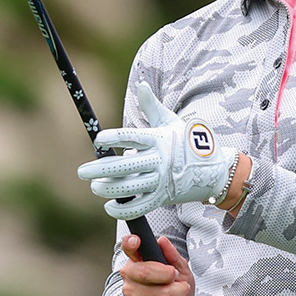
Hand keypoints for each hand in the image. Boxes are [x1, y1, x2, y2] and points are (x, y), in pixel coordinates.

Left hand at [78, 84, 240, 220]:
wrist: (213, 170)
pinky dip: (123, 210)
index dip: (113, 138)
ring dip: (108, 189)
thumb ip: (152, 106)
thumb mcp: (171, 122)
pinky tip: (109, 206)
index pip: (131, 137)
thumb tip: (141, 85)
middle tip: (82, 171)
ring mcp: (160, 181)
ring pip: (129, 187)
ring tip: (95, 186)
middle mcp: (158, 160)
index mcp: (157, 139)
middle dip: (100, 169)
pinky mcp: (162, 198)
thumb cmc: (187, 142)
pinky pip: (139, 207)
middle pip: (125, 166)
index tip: (99, 140)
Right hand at [121, 234, 193, 295]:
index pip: (128, 248)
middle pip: (145, 272)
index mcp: (137, 259)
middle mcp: (129, 275)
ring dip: (180, 293)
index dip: (130, 243)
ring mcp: (130, 294)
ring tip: (185, 293)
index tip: (136, 240)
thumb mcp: (179, 270)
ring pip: (159, 293)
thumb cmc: (173, 288)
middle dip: (168, 275)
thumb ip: (172, 256)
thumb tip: (162, 241)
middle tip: (178, 277)